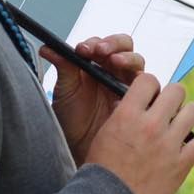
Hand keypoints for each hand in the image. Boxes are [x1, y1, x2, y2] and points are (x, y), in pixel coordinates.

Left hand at [41, 34, 142, 165]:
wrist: (80, 150)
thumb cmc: (72, 120)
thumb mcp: (65, 92)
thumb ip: (62, 67)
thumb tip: (47, 47)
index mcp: (95, 65)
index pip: (101, 45)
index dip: (95, 43)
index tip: (83, 50)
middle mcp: (113, 72)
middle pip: (124, 47)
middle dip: (114, 45)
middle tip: (101, 51)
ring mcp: (127, 85)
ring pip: (136, 63)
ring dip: (127, 58)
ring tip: (115, 62)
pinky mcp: (138, 101)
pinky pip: (146, 87)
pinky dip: (140, 83)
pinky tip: (126, 89)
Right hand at [82, 73, 193, 193]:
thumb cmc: (103, 168)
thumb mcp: (105, 132)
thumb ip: (123, 113)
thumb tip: (136, 100)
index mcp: (128, 114)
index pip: (149, 80)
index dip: (151, 85)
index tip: (151, 95)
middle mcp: (151, 125)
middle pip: (176, 90)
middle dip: (173, 96)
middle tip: (168, 108)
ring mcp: (168, 144)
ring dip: (189, 113)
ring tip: (183, 122)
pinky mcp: (182, 163)